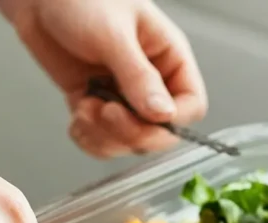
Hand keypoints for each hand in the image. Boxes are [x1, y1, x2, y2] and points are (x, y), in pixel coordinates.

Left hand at [0, 0, 207, 158]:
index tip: (144, 118)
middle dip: (131, 132)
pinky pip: (101, 140)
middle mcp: (150, 81)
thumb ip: (139, 77)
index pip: (190, 105)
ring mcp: (122, 96)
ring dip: (104, 136)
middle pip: (159, 132)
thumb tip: (164, 114)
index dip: (172, 122)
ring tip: (84, 108)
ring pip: (128, 142)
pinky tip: (76, 117)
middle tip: (105, 112)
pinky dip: (88, 138)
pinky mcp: (95, 105)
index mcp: (168, 57)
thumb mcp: (113, 35)